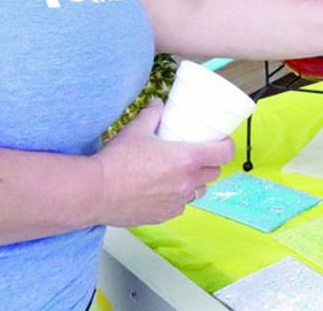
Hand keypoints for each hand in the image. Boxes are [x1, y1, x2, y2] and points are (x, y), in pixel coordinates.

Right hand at [93, 101, 233, 226]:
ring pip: (198, 191)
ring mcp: (177, 202)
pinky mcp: (164, 216)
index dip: (226, 146)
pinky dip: (177, 198)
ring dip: (194, 182)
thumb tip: (158, 105)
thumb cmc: (116, 162)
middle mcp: (187, 183)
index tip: (221, 142)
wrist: (96, 192)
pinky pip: (180, 206)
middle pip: (214, 173)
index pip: (224, 154)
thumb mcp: (136, 129)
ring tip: (180, 173)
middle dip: (210, 163)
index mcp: (187, 159)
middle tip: (197, 154)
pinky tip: (163, 190)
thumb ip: (152, 114)